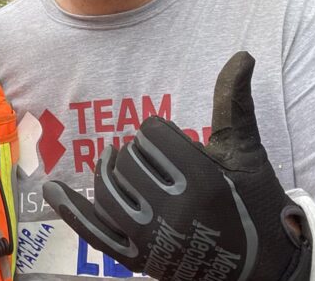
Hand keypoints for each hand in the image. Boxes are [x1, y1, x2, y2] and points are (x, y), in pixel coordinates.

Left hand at [43, 51, 311, 280]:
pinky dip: (72, 211)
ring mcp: (154, 241)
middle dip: (138, 153)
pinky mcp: (140, 261)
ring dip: (110, 172)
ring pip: (109, 190)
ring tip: (116, 161)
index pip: (152, 133)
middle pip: (127, 160)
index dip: (160, 132)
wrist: (262, 265)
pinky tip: (53, 189)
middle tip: (156, 161)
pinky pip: (96, 233)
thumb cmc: (253, 199)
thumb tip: (242, 55)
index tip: (176, 144)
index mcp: (203, 182)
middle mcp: (176, 214)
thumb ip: (234, 104)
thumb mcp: (245, 151)